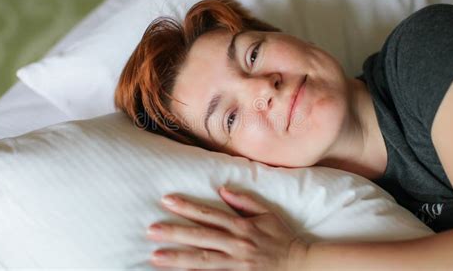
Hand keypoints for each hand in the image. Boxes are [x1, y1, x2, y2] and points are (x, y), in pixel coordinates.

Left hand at [146, 186, 307, 269]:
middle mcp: (237, 245)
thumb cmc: (283, 237)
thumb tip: (222, 189)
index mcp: (242, 226)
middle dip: (175, 233)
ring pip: (203, 261)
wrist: (302, 264)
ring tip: (155, 256)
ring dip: (178, 258)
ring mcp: (237, 265)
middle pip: (201, 238)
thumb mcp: (267, 213)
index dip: (187, 207)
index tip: (166, 200)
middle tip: (151, 230)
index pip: (209, 214)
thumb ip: (245, 201)